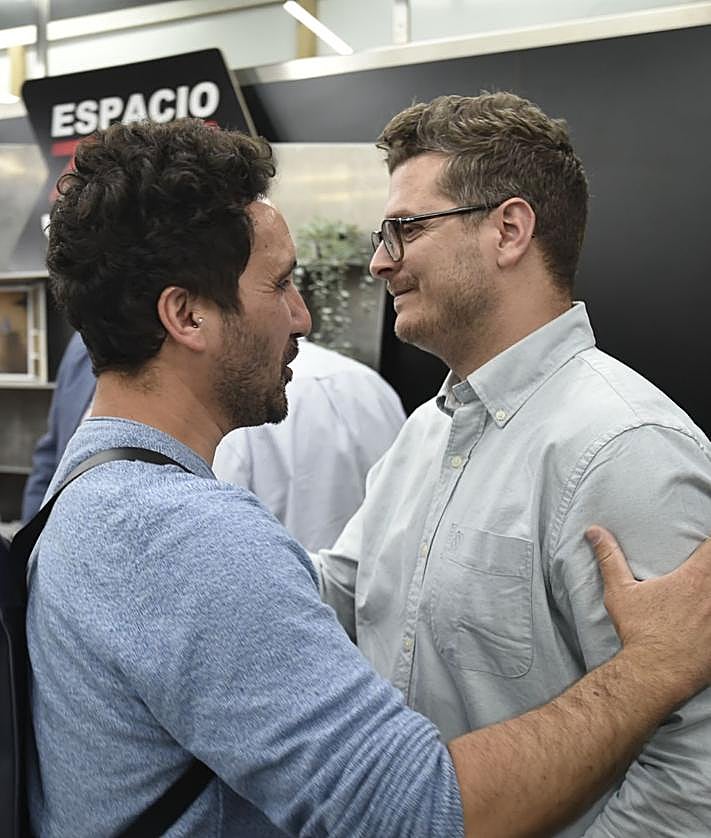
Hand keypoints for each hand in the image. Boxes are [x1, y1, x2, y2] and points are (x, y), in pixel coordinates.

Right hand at [586, 525, 710, 700]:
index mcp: (693, 578)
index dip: (708, 546)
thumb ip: (610, 558)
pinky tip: (706, 624)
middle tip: (701, 578)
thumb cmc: (638, 631)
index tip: (703, 549)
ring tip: (702, 603)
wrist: (654, 672)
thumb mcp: (620, 592)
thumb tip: (594, 531)